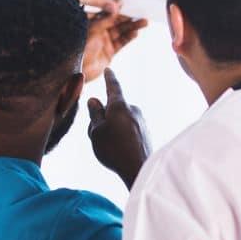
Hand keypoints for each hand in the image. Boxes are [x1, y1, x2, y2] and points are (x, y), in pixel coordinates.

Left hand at [82, 9, 148, 81]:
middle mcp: (98, 32)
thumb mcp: (93, 29)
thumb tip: (117, 5)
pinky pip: (121, 43)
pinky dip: (129, 38)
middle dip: (128, 17)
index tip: (126, 2)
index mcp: (91, 23)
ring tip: (144, 22)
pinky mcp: (109, 53)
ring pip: (121, 32)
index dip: (116, 7)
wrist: (77, 70)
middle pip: (116, 22)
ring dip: (132, 27)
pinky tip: (136, 33)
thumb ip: (105, 18)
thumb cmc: (79, 48)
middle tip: (140, 13)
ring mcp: (104, 42)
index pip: (106, 13)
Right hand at [88, 69, 150, 189]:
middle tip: (96, 136)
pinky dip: (122, 137)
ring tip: (109, 148)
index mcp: (120, 106)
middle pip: (114, 109)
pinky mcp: (146, 133)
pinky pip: (129, 130)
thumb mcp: (96, 131)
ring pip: (121, 121)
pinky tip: (121, 152)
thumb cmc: (114, 149)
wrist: (139, 169)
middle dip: (104, 118)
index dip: (109, 78)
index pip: (113, 87)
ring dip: (113, 129)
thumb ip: (94, 114)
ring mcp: (142, 121)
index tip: (109, 70)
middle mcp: (133, 110)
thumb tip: (95, 100)